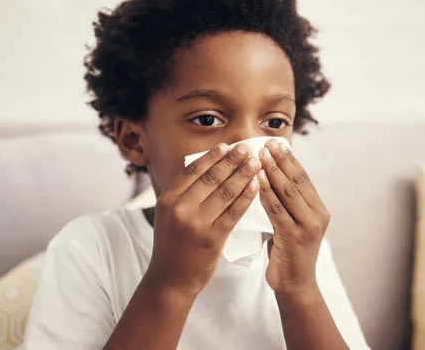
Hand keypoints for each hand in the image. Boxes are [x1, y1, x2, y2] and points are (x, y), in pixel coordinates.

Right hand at [146, 143, 260, 297]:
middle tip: (247, 147)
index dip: (212, 157)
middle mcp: (180, 209)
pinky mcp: (213, 238)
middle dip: (232, 160)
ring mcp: (197, 224)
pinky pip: (234, 212)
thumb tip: (206, 166)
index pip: (193, 171)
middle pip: (211, 178)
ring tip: (256, 162)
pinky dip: (246, 196)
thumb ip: (183, 193)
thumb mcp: (168, 215)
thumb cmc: (172, 244)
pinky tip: (256, 185)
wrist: (170, 279)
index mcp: (168, 199)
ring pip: (225, 192)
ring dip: (243, 174)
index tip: (227, 145)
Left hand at [258, 139, 329, 295]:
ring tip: (260, 155)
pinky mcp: (294, 237)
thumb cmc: (288, 252)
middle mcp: (317, 215)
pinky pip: (277, 210)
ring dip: (273, 171)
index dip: (290, 159)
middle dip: (281, 159)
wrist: (295, 284)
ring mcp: (308, 226)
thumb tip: (271, 176)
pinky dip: (267, 193)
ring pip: (288, 192)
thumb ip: (287, 203)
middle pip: (297, 180)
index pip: (303, 178)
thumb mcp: (292, 223)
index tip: (276, 143)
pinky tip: (257, 180)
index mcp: (319, 209)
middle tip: (266, 142)